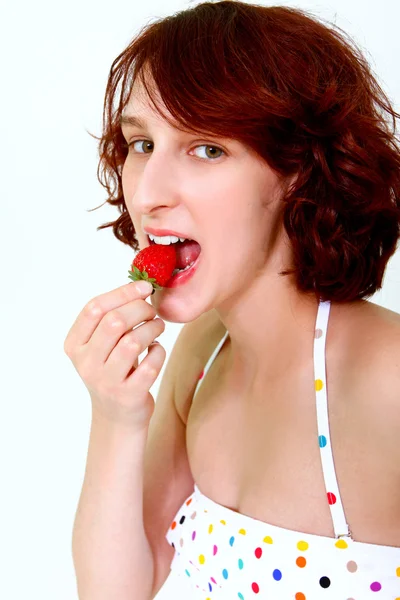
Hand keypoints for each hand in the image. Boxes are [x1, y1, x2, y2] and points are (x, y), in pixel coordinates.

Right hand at [64, 281, 165, 429]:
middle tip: (152, 311)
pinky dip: (159, 351)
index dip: (122, 293)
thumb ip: (112, 318)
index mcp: (75, 344)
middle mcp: (86, 363)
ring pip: (133, 342)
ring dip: (152, 328)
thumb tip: (141, 287)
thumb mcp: (102, 345)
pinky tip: (156, 350)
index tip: (144, 287)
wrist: (117, 417)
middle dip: (140, 309)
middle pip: (114, 322)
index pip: (94, 308)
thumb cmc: (113, 370)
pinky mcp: (128, 395)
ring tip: (157, 327)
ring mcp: (106, 381)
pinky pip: (151, 364)